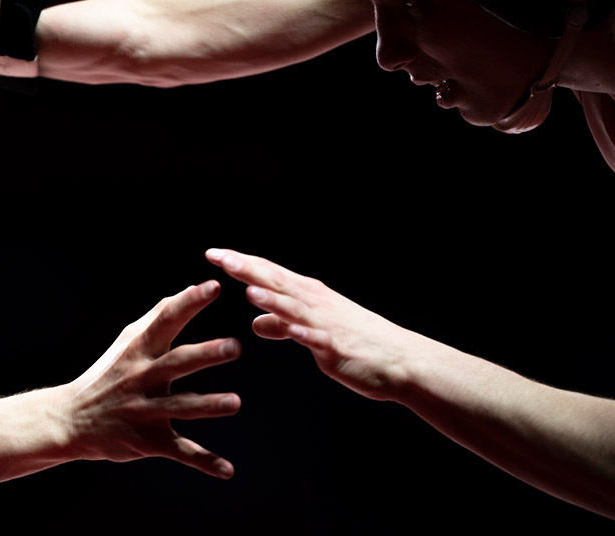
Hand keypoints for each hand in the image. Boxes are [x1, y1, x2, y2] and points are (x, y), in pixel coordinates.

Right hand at [63, 281, 241, 477]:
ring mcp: (144, 410)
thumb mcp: (127, 343)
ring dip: (208, 405)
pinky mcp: (148, 440)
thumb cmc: (106, 375)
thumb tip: (188, 288)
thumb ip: (157, 317)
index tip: (213, 286)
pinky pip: (180, 450)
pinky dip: (204, 461)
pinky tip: (228, 470)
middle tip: (234, 346)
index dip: (190, 302)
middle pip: (176, 363)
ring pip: (180, 407)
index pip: (166, 320)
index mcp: (139, 350)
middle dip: (205, 354)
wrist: (71, 420)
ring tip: (235, 402)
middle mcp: (141, 378)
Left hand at [205, 248, 424, 401]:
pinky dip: (300, 330)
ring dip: (271, 296)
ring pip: (293, 306)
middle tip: (218, 256)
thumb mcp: (311, 330)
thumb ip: (281, 325)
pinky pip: (315, 338)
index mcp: (307, 296)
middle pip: (275, 281)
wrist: (401, 361)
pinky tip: (286, 326)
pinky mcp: (335, 347)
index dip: (241, 263)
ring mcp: (325, 324)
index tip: (213, 253)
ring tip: (247, 288)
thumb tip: (256, 322)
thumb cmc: (356, 343)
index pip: (268, 273)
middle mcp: (314, 303)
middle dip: (246, 269)